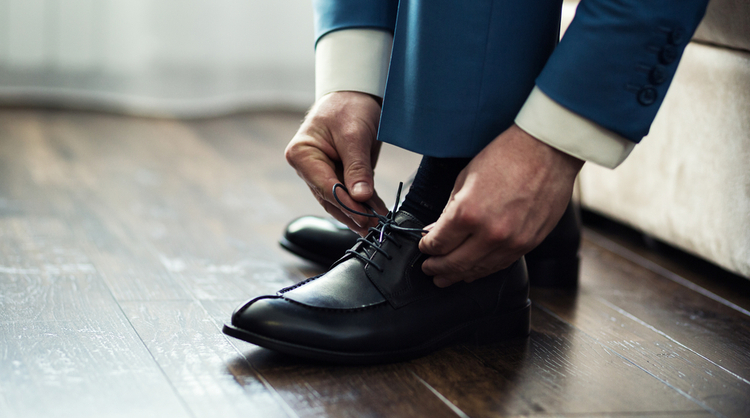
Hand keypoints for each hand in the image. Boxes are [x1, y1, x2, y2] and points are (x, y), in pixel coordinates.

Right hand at [285, 91, 388, 234]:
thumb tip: (361, 197)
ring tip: (377, 224)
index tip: (365, 216)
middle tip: (374, 226)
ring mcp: (321, 172)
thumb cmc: (349, 106)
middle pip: (330, 197)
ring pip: (338, 200)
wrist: (356, 93)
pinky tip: (376, 213)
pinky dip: (362, 203)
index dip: (346, 204)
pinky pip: (348, 193)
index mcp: (302, 154)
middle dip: (353, 212)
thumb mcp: (355, 135)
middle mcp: (307, 166)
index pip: (325, 186)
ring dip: (358, 213)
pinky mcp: (337, 174)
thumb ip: (357, 167)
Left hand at [418, 124, 583, 286]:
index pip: (438, 243)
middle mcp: (489, 233)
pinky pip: (501, 265)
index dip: (427, 247)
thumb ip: (449, 209)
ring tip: (446, 278)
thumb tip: (437, 230)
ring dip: (459, 275)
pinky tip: (473, 272)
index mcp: (467, 213)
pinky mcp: (529, 244)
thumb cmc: (507, 156)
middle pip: (455, 263)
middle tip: (429, 270)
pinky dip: (484, 271)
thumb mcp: (465, 178)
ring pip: (478, 270)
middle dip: (437, 268)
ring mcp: (511, 242)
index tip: (424, 246)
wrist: (548, 151)